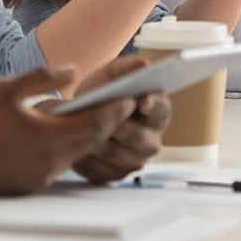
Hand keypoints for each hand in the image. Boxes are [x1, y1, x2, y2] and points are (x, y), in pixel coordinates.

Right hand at [0, 65, 135, 196]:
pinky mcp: (28, 187)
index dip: (115, 111)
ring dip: (91, 137)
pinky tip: (70, 134)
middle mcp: (47, 164)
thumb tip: (74, 70)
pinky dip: (71, 149)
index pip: (94, 125)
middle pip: (91, 143)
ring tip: (103, 116)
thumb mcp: (6, 89)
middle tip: (125, 105)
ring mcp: (38, 180)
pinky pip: (60, 166)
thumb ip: (43, 77)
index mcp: (45, 139)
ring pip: (76, 155)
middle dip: (109, 123)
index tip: (131, 97)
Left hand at [71, 56, 170, 182]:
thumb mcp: (110, 74)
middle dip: (123, 128)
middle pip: (143, 140)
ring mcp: (135, 160)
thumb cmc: (101, 92)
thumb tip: (143, 64)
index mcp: (157, 111)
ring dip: (104, 144)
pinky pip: (105, 173)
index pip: (162, 109)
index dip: (154, 106)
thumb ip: (126, 67)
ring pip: (123, 158)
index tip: (142, 101)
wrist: (78, 115)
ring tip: (86, 131)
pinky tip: (79, 147)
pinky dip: (91, 161)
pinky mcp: (115, 175)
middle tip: (105, 118)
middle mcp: (152, 139)